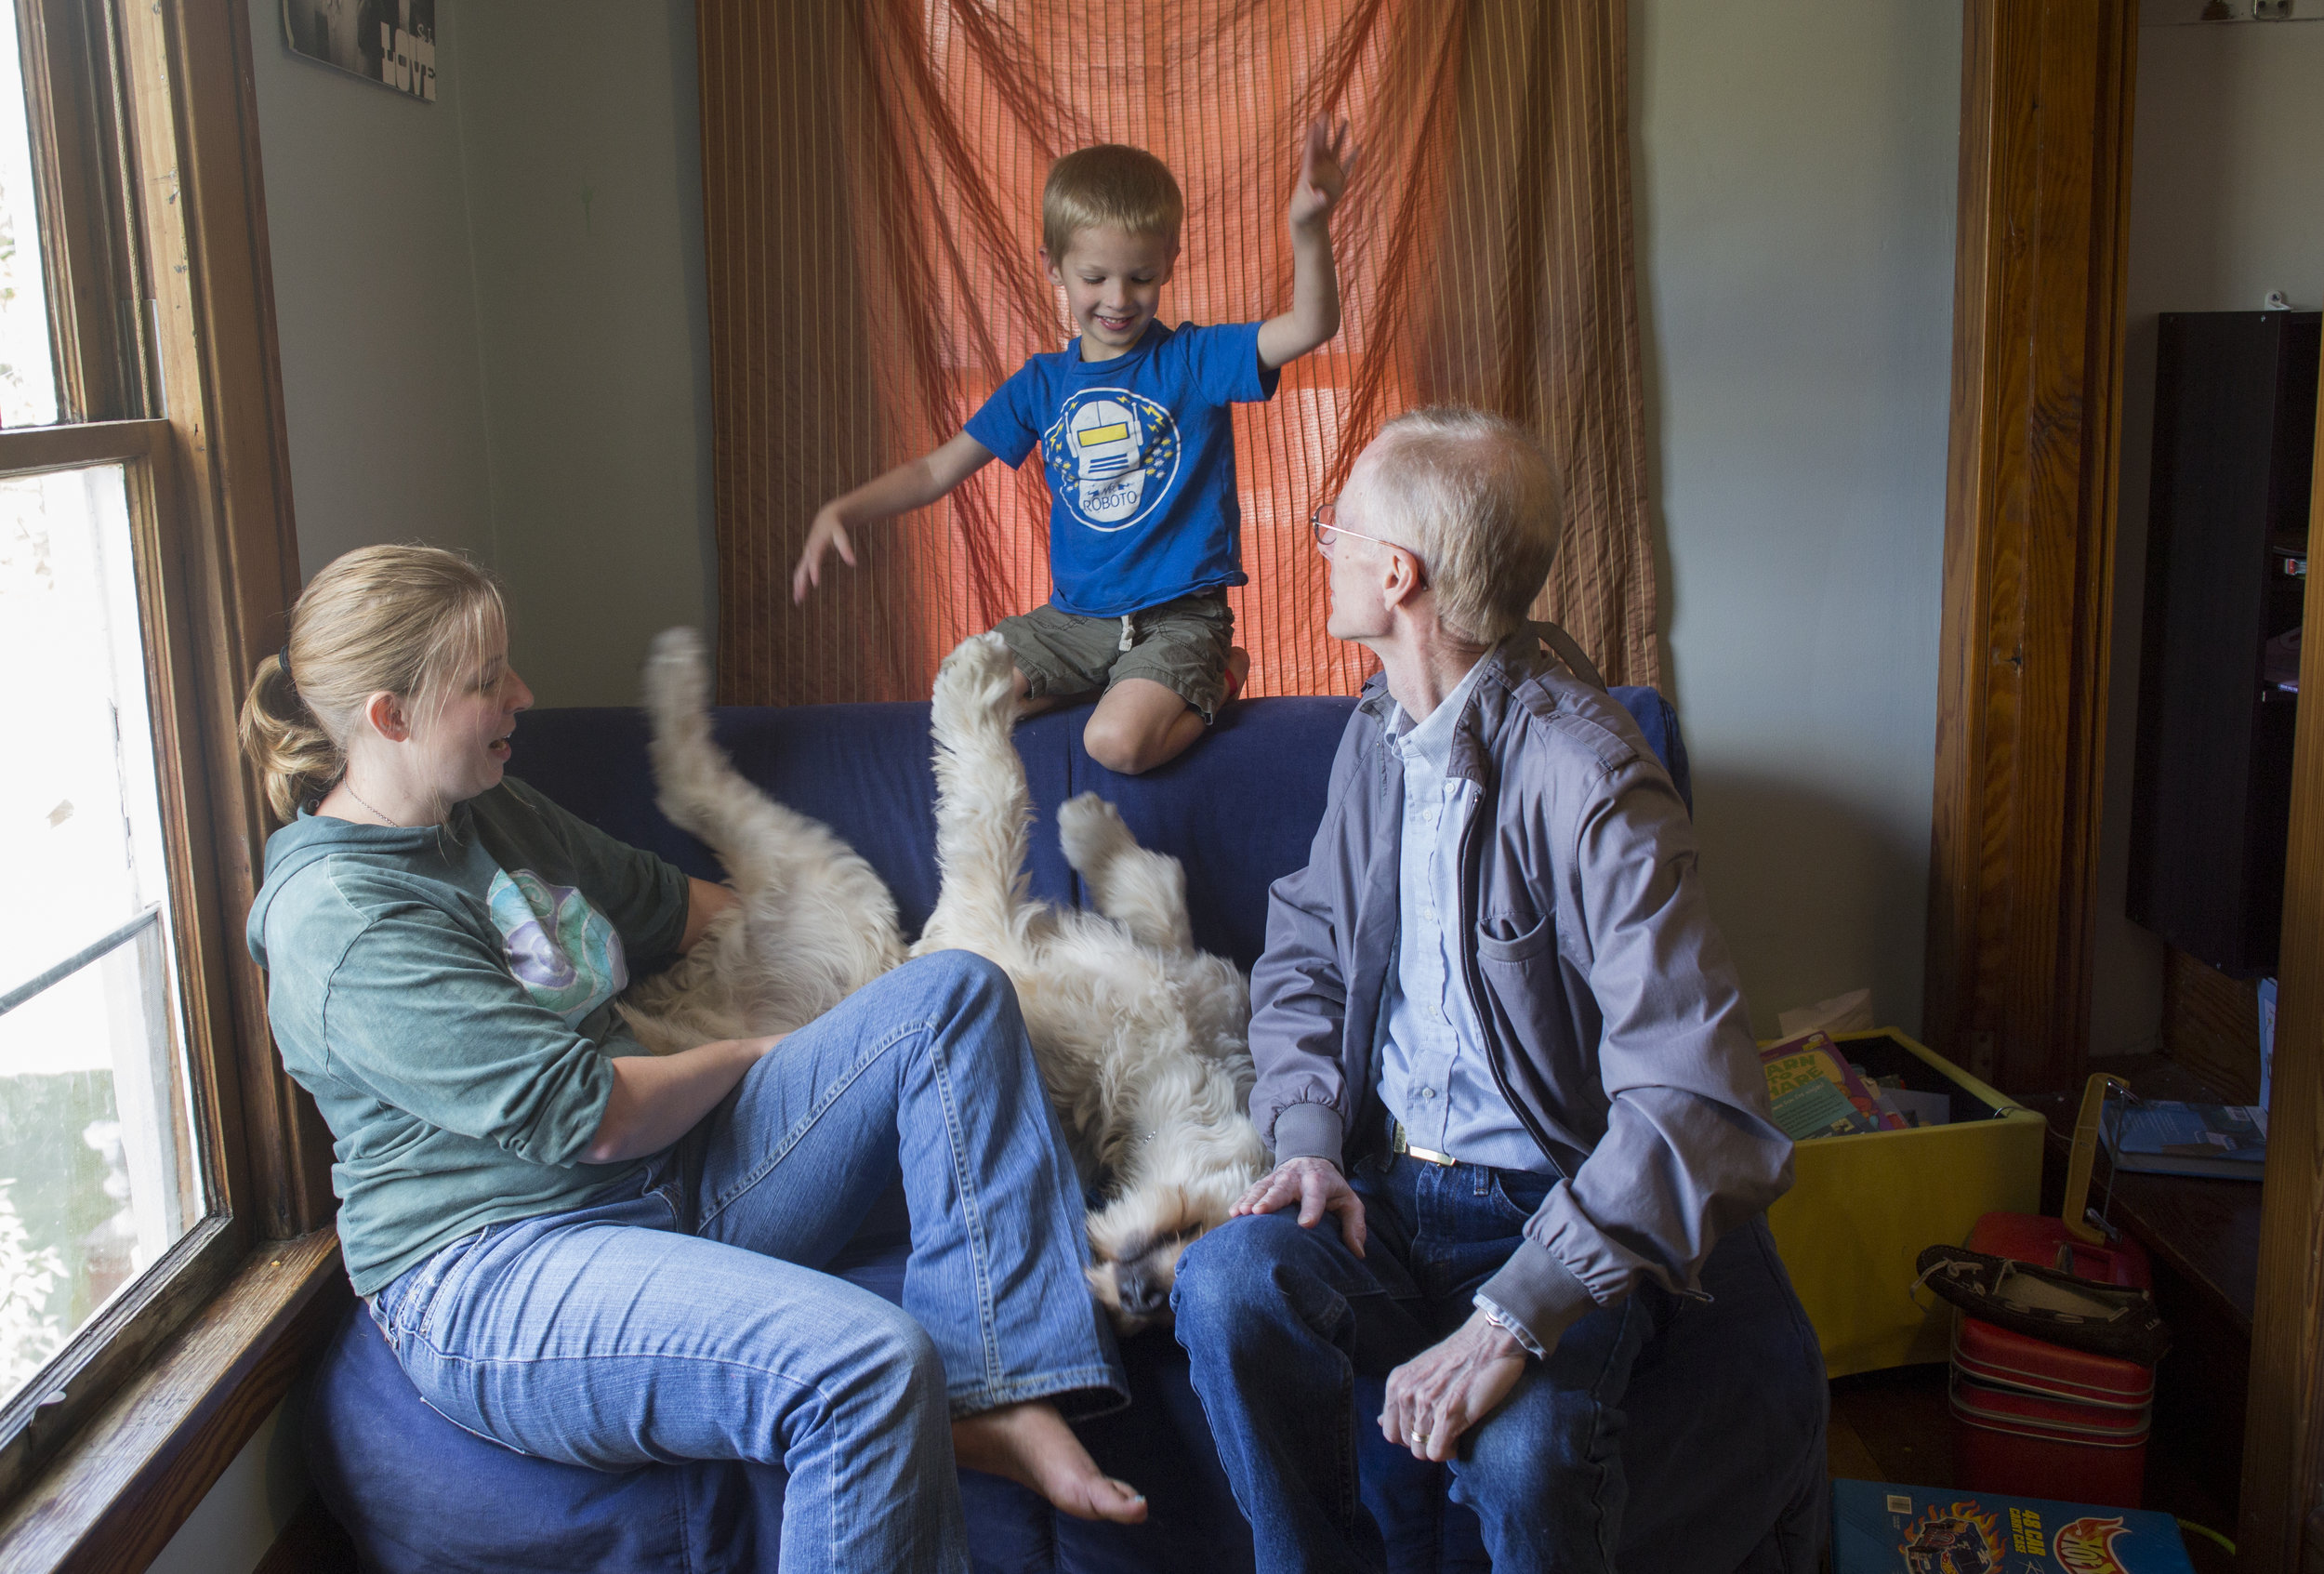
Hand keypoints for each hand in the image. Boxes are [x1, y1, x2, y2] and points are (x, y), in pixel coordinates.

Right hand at [792, 505, 855, 601]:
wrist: (825, 518)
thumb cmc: (835, 527)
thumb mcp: (841, 535)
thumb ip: (846, 548)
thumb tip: (854, 563)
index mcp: (816, 545)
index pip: (814, 560)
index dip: (814, 571)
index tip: (815, 584)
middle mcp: (809, 551)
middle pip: (803, 569)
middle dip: (801, 583)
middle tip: (800, 598)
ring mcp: (806, 555)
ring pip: (799, 572)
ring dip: (797, 586)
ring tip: (798, 601)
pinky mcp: (807, 558)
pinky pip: (800, 572)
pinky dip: (799, 582)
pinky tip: (800, 594)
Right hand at [1229, 1156, 1365, 1255]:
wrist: (1311, 1158)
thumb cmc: (1331, 1188)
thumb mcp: (1350, 1202)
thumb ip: (1355, 1225)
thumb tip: (1358, 1253)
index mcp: (1319, 1182)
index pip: (1316, 1196)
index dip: (1312, 1209)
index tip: (1306, 1225)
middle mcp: (1296, 1178)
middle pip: (1282, 1188)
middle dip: (1271, 1200)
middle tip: (1258, 1212)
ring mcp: (1277, 1178)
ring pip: (1263, 1188)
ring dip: (1251, 1200)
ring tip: (1240, 1213)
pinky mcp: (1265, 1182)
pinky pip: (1252, 1190)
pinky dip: (1242, 1200)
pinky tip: (1233, 1213)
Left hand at [1287, 118, 1354, 231]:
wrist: (1310, 215)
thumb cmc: (1304, 210)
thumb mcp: (1310, 206)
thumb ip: (1317, 200)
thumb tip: (1323, 197)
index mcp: (1309, 169)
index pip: (1311, 149)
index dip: (1313, 135)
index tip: (1314, 121)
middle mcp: (1319, 166)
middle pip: (1322, 142)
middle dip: (1324, 127)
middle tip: (1325, 111)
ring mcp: (1329, 170)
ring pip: (1336, 148)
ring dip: (1340, 135)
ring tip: (1345, 119)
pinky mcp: (1338, 178)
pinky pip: (1347, 164)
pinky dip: (1353, 156)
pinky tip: (1359, 145)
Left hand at [1379, 1308, 1529, 1463]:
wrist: (1490, 1340)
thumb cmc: (1459, 1356)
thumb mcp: (1419, 1371)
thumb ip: (1400, 1396)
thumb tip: (1380, 1422)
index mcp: (1397, 1383)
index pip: (1390, 1430)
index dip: (1409, 1435)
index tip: (1428, 1428)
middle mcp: (1406, 1394)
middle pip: (1405, 1443)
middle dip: (1424, 1443)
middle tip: (1443, 1431)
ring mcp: (1425, 1405)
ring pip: (1421, 1451)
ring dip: (1438, 1447)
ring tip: (1453, 1432)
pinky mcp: (1447, 1415)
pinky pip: (1437, 1452)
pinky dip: (1449, 1451)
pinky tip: (1459, 1437)